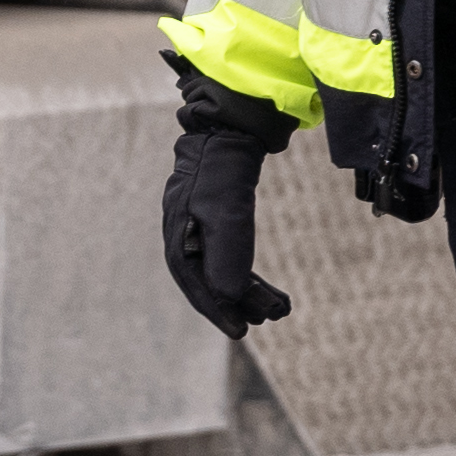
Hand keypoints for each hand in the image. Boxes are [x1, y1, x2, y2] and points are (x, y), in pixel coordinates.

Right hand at [159, 58, 296, 339]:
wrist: (226, 124)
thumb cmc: (224, 167)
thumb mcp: (228, 211)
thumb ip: (229, 252)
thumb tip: (230, 296)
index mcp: (179, 232)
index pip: (195, 282)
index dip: (218, 309)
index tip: (241, 332)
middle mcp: (183, 230)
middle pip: (208, 278)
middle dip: (238, 302)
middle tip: (269, 318)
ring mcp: (196, 220)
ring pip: (219, 266)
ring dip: (247, 289)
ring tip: (276, 306)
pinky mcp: (213, 211)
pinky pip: (226, 250)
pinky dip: (244, 269)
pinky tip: (259, 282)